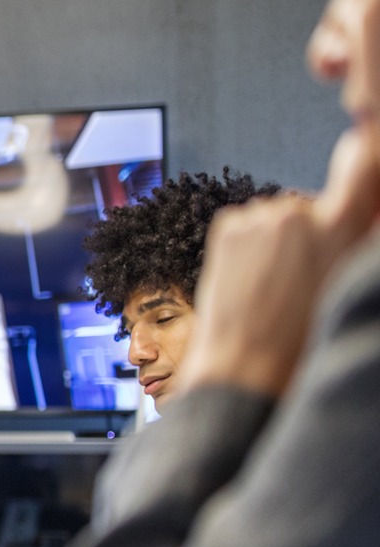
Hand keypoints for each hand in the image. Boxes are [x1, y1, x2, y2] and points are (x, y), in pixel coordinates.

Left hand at [180, 132, 379, 397]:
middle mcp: (299, 210)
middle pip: (318, 205)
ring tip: (279, 286)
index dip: (369, 145)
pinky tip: (255, 278)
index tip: (367, 135)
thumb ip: (360, 235)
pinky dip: (255, 243)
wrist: (245, 365)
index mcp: (342, 225)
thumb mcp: (349, 282)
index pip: (367, 161)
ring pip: (284, 216)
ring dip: (284, 238)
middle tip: (309, 275)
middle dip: (318, 228)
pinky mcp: (228, 224)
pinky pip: (253, 223)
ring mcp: (259, 215)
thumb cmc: (303, 339)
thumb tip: (367, 209)